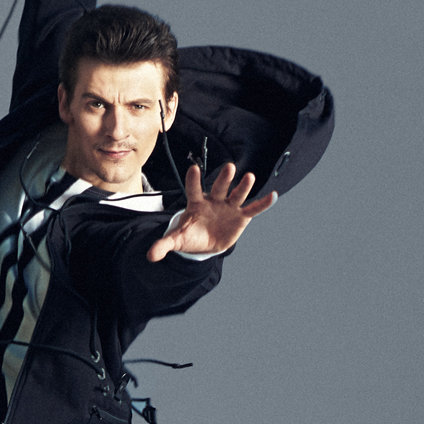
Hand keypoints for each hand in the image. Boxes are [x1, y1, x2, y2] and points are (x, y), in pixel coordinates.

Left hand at [147, 163, 275, 261]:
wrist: (204, 243)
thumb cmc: (190, 236)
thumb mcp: (176, 240)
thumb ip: (164, 245)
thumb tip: (150, 256)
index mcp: (196, 203)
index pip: (193, 189)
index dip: (193, 180)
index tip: (193, 169)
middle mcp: (214, 200)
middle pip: (219, 187)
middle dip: (223, 178)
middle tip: (229, 167)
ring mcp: (228, 207)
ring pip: (236, 194)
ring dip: (243, 186)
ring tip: (249, 176)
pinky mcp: (240, 216)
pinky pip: (253, 209)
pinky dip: (262, 203)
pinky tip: (273, 196)